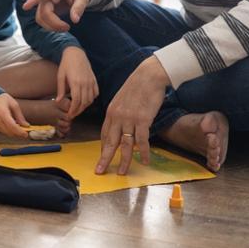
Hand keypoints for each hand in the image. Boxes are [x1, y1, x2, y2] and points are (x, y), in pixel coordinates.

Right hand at [0, 93, 30, 138]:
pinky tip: (12, 125)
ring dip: (14, 132)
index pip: (12, 126)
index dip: (20, 131)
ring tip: (19, 127)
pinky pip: (3, 131)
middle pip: (9, 132)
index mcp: (2, 113)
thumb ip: (20, 116)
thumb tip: (26, 125)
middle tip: (25, 131)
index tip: (26, 134)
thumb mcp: (14, 105)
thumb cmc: (2, 100)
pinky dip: (9, 130)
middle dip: (18, 133)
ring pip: (6, 133)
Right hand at [22, 0, 89, 31]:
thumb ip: (79, 7)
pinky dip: (51, 27)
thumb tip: (74, 20)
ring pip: (40, 19)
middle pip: (43, 12)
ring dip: (51, 27)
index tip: (25, 7)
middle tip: (68, 28)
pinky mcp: (45, 11)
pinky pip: (43, 21)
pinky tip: (60, 27)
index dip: (33, 0)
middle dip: (54, 23)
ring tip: (65, 28)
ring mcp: (44, 4)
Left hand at [56, 46, 97, 119]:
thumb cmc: (66, 64)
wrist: (75, 53)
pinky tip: (85, 101)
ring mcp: (91, 81)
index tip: (69, 115)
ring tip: (78, 109)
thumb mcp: (60, 76)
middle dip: (78, 110)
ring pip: (90, 99)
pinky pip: (96, 93)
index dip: (73, 110)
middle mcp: (85, 83)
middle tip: (73, 114)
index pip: (76, 101)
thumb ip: (61, 89)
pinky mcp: (94, 80)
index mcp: (76, 82)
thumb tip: (58, 101)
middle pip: (84, 102)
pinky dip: (92, 99)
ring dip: (85, 106)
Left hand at [94, 57, 169, 174]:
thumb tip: (121, 124)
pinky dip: (144, 152)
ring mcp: (129, 119)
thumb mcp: (122, 99)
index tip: (102, 156)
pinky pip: (142, 141)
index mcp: (111, 112)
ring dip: (124, 160)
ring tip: (122, 172)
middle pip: (109, 142)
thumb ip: (120, 113)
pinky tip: (145, 161)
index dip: (103, 147)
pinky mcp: (143, 120)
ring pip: (125, 145)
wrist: (149, 75)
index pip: (104, 134)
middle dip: (104, 158)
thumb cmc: (137, 86)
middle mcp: (117, 117)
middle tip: (99, 170)